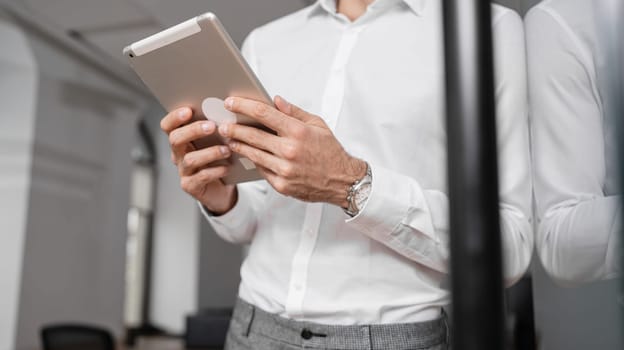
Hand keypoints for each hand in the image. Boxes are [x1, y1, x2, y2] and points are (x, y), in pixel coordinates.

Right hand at [160, 107, 236, 214]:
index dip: (174, 117)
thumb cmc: (220, 160)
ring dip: (210, 152)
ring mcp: (183, 171)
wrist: (223, 189)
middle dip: (193, 131)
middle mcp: (179, 155)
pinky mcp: (191, 186)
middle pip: (175, 139)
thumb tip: (227, 110)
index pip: (168, 126)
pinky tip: (227, 168)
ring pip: (189, 159)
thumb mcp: (217, 141)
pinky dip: (215, 171)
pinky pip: (201, 177)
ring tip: (226, 150)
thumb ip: (216, 127)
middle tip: (212, 126)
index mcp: (182, 140)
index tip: (189, 110)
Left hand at [219, 96, 365, 207]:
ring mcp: (284, 169)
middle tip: (222, 123)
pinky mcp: (282, 185)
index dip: (244, 107)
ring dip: (238, 145)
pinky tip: (246, 154)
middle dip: (234, 127)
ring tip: (229, 138)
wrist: (343, 181)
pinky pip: (261, 170)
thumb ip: (294, 112)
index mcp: (298, 132)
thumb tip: (274, 100)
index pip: (264, 114)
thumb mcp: (317, 125)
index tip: (231, 103)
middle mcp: (289, 150)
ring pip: (252, 154)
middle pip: (252, 135)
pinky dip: (252, 160)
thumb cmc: (330, 151)